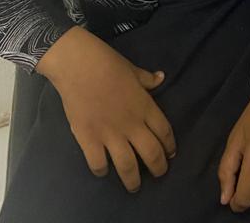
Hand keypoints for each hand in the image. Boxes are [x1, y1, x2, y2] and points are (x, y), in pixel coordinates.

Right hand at [36, 26, 175, 192]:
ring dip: (133, 179)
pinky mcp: (88, 139)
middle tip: (159, 174)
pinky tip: (105, 171)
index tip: (171, 153)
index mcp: (145, 106)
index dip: (170, 145)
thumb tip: (162, 77)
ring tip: (135, 186)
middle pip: (151, 154)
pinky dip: (103, 171)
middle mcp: (131, 124)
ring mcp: (110, 134)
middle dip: (158, 168)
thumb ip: (148, 79)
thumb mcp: (133, 69)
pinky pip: (99, 163)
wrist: (78, 65)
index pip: (164, 132)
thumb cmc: (108, 63)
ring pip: (128, 166)